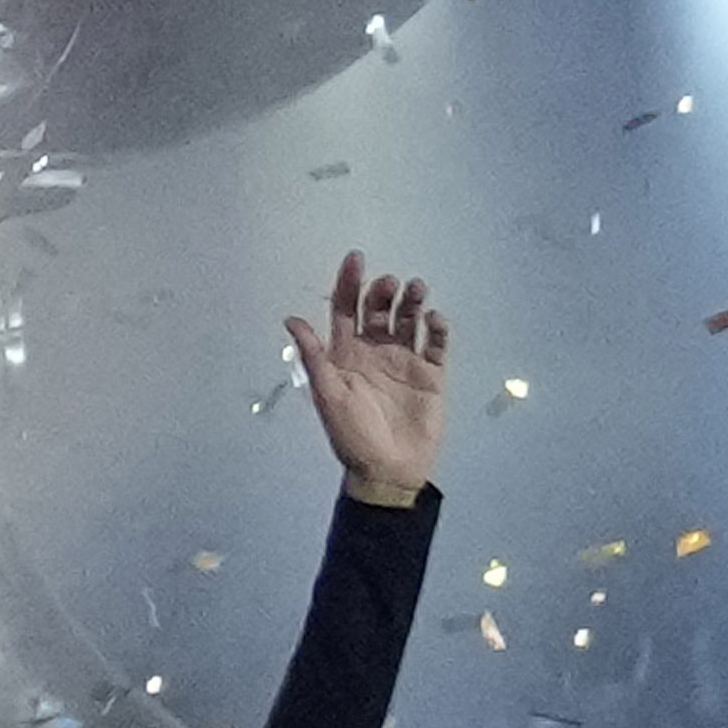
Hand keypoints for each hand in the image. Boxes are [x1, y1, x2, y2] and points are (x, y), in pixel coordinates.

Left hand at [285, 254, 448, 501]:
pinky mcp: (432, 375)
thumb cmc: (351, 435)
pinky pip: (436, 345)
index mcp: (345, 354)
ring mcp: (405, 361)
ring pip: (409, 320)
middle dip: (383, 292)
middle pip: (379, 310)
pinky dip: (437, 329)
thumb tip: (290, 319)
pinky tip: (434, 318)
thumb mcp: (327, 394)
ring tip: (415, 288)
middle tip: (389, 283)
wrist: (388, 469)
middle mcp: (375, 351)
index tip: (356, 258)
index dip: (349, 283)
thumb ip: (313, 356)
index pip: (345, 310)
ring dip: (412, 302)